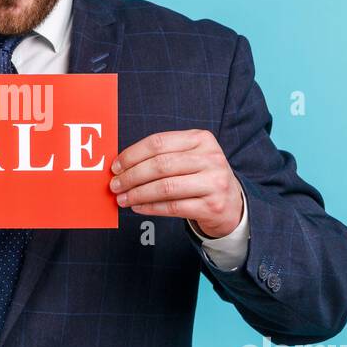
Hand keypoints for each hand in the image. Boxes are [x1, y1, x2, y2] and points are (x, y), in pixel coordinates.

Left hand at [109, 129, 243, 237]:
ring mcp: (214, 183)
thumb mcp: (190, 157)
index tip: (116, 166)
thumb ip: (162, 155)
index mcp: (201, 139)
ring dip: (138, 194)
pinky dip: (151, 207)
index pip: (158, 142)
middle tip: (115, 185)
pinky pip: (173, 207)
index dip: (132, 154)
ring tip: (123, 199)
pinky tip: (138, 207)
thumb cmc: (201, 177)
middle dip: (131, 176)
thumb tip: (122, 165)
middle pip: (160, 165)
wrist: (232, 204)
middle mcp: (211, 158)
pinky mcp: (212, 206)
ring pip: (166, 187)